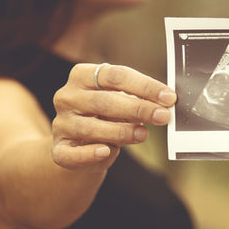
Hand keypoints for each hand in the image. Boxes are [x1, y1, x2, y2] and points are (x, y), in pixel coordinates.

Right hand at [51, 63, 176, 170]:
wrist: (80, 144)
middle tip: (163, 116)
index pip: (115, 75)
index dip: (144, 86)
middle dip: (138, 108)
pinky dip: (90, 153)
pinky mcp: (59, 150)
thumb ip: (137, 98)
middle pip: (104, 101)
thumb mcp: (119, 100)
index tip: (168, 97)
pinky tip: (106, 151)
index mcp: (82, 76)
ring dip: (122, 131)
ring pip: (92, 127)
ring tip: (144, 134)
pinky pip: (73, 153)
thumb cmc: (105, 115)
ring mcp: (61, 124)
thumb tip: (166, 102)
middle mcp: (67, 97)